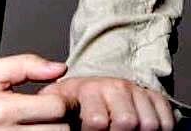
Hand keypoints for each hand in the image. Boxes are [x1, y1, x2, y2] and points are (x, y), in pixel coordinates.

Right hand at [0, 53, 73, 130]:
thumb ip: (27, 64)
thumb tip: (59, 69)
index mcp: (2, 111)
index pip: (55, 106)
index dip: (61, 96)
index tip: (53, 93)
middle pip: (62, 127)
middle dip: (62, 114)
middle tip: (50, 106)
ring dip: (58, 126)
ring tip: (44, 118)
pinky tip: (40, 127)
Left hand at [39, 76, 174, 130]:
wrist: (96, 86)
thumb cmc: (75, 101)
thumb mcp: (57, 99)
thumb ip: (51, 104)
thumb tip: (47, 112)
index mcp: (89, 88)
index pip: (97, 121)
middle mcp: (115, 86)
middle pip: (127, 122)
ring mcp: (136, 90)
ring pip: (149, 123)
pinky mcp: (154, 96)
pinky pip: (166, 120)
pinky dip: (160, 129)